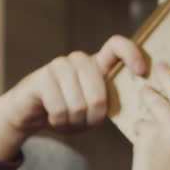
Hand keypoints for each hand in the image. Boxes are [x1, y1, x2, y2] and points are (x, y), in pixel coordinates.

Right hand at [0, 35, 147, 160]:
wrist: (28, 113)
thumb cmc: (66, 112)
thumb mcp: (91, 111)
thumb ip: (108, 104)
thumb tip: (131, 99)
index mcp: (96, 64)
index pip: (117, 46)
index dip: (132, 55)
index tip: (141, 73)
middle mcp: (79, 60)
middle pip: (99, 97)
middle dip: (91, 120)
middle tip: (81, 122)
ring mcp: (60, 66)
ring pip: (79, 106)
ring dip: (72, 123)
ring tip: (65, 119)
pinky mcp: (42, 78)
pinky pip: (60, 109)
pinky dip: (58, 122)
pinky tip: (52, 118)